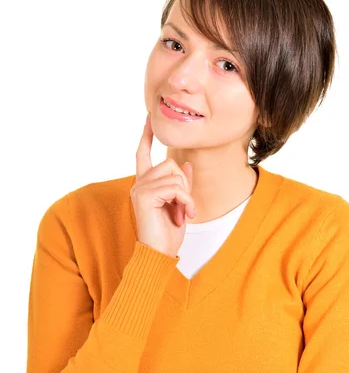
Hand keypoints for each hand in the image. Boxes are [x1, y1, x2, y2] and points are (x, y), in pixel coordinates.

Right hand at [130, 113, 195, 257]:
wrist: (160, 254)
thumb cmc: (168, 233)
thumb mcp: (180, 204)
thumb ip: (181, 184)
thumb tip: (185, 165)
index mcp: (145, 184)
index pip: (142, 154)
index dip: (146, 136)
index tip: (149, 118)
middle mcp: (139, 184)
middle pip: (169, 164)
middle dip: (184, 185)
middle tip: (184, 207)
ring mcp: (139, 189)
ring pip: (174, 174)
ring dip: (186, 195)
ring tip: (183, 213)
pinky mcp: (144, 196)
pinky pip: (174, 187)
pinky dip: (185, 200)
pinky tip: (184, 215)